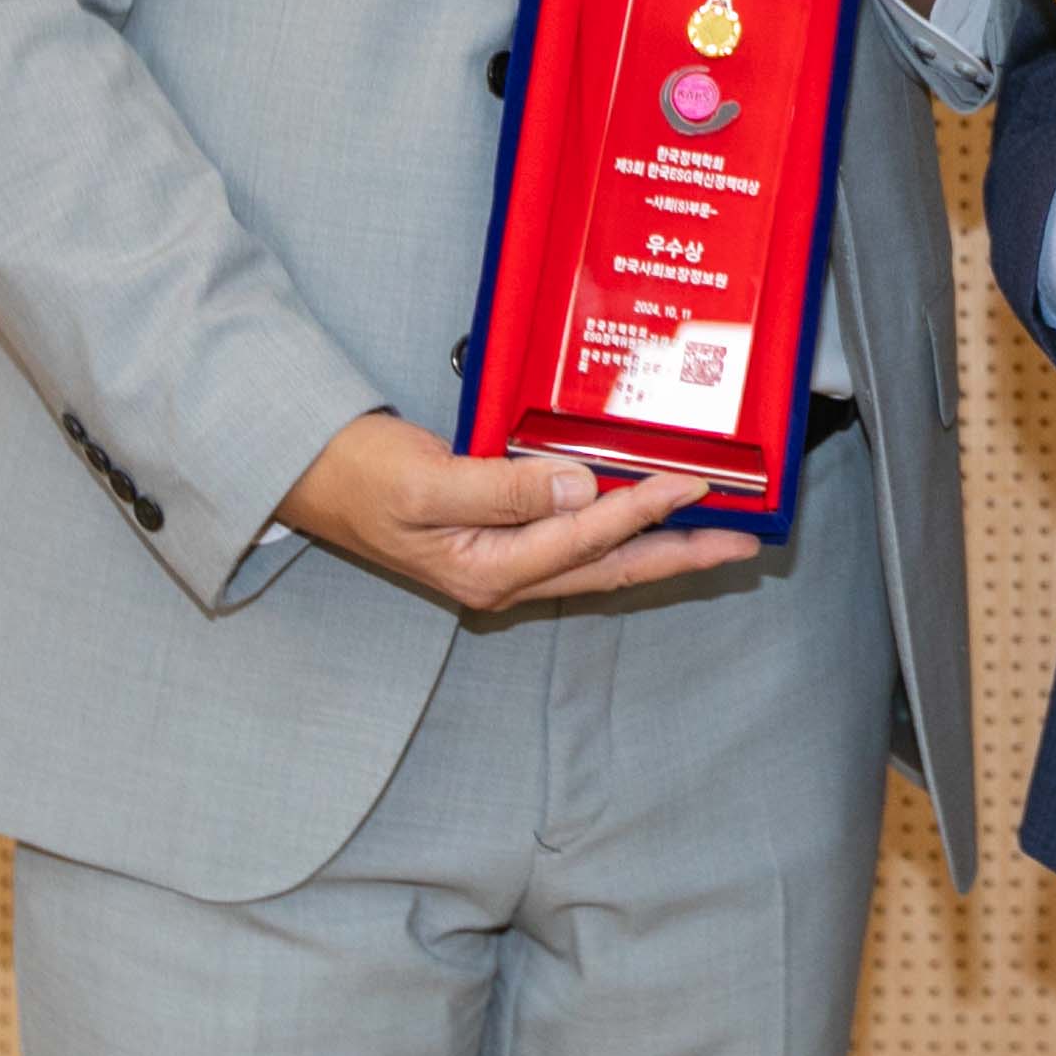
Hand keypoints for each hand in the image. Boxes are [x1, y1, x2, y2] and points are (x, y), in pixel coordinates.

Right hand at [270, 410, 759, 613]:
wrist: (308, 480)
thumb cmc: (358, 477)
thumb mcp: (423, 482)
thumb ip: (499, 489)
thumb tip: (578, 487)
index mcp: (488, 569)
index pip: (586, 538)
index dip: (643, 509)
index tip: (693, 483)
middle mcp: (505, 577)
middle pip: (612, 570)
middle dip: (681, 557)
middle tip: (747, 545)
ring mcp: (504, 564)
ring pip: (601, 563)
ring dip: (661, 549)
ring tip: (719, 536)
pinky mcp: (502, 543)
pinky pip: (578, 545)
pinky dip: (623, 532)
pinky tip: (650, 514)